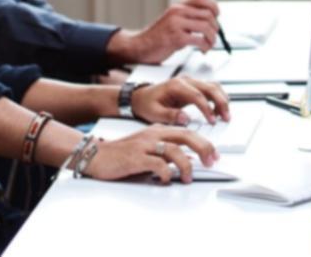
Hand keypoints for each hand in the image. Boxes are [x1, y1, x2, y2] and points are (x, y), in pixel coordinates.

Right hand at [84, 126, 217, 183]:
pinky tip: (165, 180)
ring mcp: (145, 145)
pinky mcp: (135, 158)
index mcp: (158, 131)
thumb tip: (187, 162)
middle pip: (186, 136)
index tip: (214, 154)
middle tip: (211, 161)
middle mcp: (153, 135)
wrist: (96, 155)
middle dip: (203, 148)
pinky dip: (165, 173)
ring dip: (186, 165)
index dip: (204, 142)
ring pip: (174, 150)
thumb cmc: (122, 154)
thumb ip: (166, 153)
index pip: (187, 132)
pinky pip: (157, 164)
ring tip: (187, 178)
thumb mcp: (148, 149)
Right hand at [109, 0, 221, 63]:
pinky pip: (199, 40)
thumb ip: (187, 17)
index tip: (217, 15)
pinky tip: (203, 50)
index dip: (213, 5)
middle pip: (208, 14)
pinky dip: (205, 46)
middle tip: (213, 36)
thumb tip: (210, 20)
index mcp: (178, 6)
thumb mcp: (172, 21)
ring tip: (209, 45)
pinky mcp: (176, 38)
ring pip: (206, 26)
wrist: (139, 47)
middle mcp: (177, 12)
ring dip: (212, 38)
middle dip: (215, 27)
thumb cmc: (158, 37)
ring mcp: (176, 24)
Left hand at [131, 76, 231, 125]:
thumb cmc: (146, 104)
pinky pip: (210, 89)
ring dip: (222, 99)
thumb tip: (186, 119)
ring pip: (213, 86)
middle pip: (210, 87)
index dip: (207, 108)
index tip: (212, 121)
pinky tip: (219, 111)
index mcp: (176, 85)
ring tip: (225, 115)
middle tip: (226, 117)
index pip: (197, 95)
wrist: (141, 97)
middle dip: (221, 102)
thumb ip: (169, 115)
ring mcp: (191, 82)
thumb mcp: (153, 113)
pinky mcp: (194, 87)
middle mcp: (186, 80)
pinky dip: (218, 98)